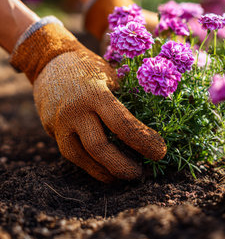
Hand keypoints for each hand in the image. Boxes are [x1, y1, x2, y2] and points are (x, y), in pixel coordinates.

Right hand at [11, 20, 166, 182]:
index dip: (143, 141)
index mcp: (95, 92)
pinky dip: (90, 164)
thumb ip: (126, 98)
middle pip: (99, 147)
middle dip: (122, 166)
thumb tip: (156, 124)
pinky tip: (105, 168)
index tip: (160, 152)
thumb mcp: (111, 75)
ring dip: (104, 172)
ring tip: (124, 176)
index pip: (122, 124)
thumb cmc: (90, 67)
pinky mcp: (51, 131)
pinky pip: (71, 153)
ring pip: (81, 157)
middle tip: (141, 173)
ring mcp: (60, 122)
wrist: (51, 62)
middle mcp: (75, 110)